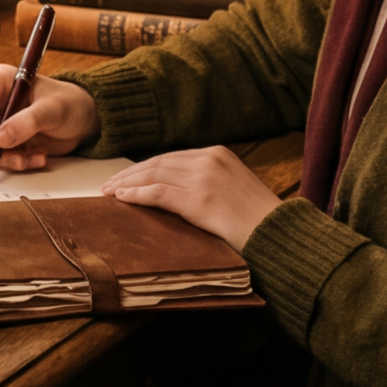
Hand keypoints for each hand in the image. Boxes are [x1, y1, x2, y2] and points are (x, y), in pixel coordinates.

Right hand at [0, 62, 99, 171]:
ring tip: (32, 160)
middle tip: (16, 160)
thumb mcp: (53, 110)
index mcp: (0, 82)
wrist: (83, 120)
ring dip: (5, 159)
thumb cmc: (71, 104)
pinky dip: (15, 163)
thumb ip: (28, 122)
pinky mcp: (5, 140)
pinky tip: (37, 158)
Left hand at [109, 146, 281, 253]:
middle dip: (130, 174)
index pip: (171, 157)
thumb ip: (209, 182)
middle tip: (109, 184)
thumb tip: (177, 191)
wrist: (278, 233)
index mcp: (218, 153)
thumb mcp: (233, 188)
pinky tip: (123, 199)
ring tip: (109, 193)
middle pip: (158, 163)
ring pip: (154, 175)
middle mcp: (210, 159)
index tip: (126, 176)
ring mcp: (204, 178)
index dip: (145, 167)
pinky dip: (136, 195)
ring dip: (127, 184)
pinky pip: (158, 193)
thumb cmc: (258, 219)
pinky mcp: (199, 199)